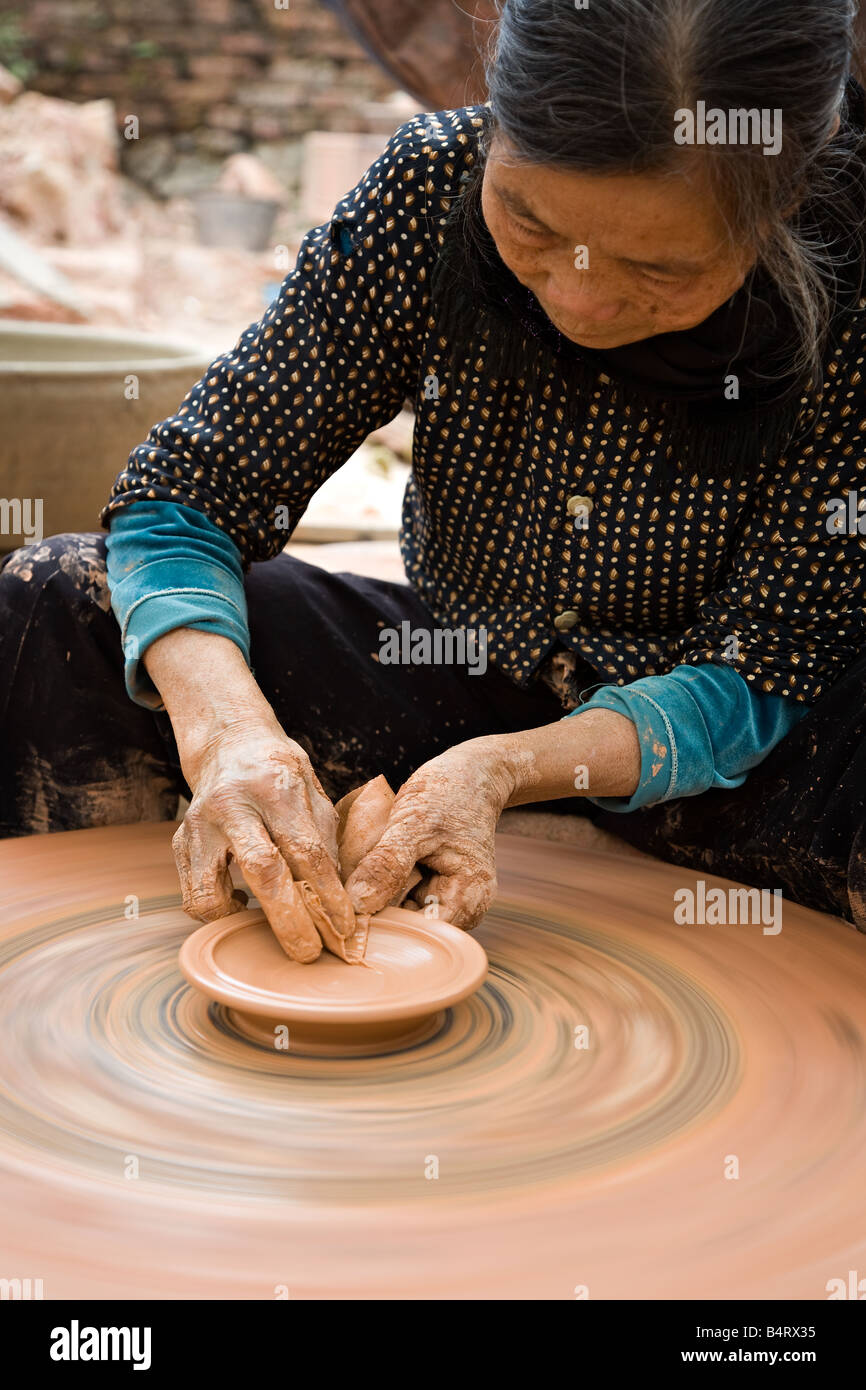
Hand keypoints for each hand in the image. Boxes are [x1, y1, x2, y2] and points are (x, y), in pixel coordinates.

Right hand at [172, 721, 355, 960]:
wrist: (228, 745)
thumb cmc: (278, 772)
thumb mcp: (312, 792)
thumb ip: (326, 839)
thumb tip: (345, 897)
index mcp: (275, 787)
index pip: (306, 850)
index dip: (328, 895)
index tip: (345, 927)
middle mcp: (232, 805)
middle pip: (261, 870)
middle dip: (289, 921)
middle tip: (309, 954)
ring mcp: (199, 825)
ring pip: (209, 891)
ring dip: (240, 923)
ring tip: (266, 932)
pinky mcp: (181, 844)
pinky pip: (195, 895)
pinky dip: (219, 911)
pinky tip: (243, 903)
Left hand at [343, 737, 525, 929]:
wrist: (472, 775)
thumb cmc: (450, 793)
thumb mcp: (415, 823)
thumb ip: (387, 864)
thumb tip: (356, 905)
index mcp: (469, 899)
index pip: (419, 936)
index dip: (382, 925)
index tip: (348, 907)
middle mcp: (462, 909)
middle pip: (408, 929)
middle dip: (377, 907)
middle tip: (354, 874)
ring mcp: (446, 899)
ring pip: (399, 912)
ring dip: (377, 893)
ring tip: (368, 861)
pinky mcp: (431, 888)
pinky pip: (399, 896)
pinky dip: (383, 882)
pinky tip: (375, 862)